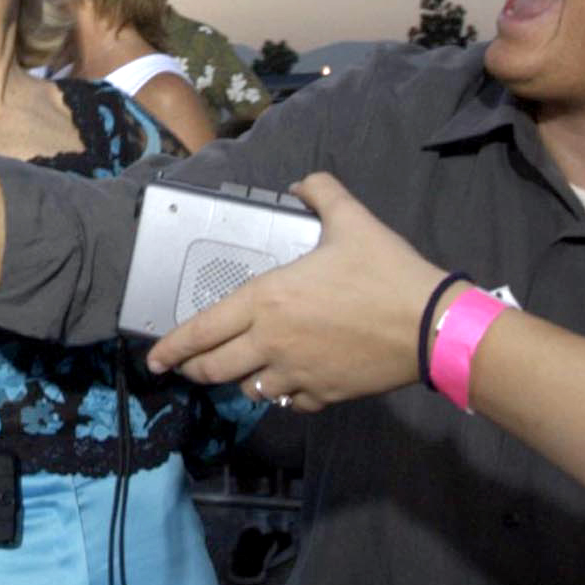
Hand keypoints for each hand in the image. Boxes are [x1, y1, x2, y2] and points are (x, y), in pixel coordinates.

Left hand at [145, 172, 446, 409]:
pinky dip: (280, 394)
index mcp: (267, 299)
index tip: (155, 358)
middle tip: (185, 367)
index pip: (203, 329)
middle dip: (193, 369)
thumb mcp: (351, 218)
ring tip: (238, 370)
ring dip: (238, 379)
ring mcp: (296, 372)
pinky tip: (284, 384)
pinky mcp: (323, 394)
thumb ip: (320, 192)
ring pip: (249, 388)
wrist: (429, 325)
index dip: (173, 346)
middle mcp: (272, 341)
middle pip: (215, 367)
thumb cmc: (384, 272)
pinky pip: (288, 401)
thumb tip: (304, 183)